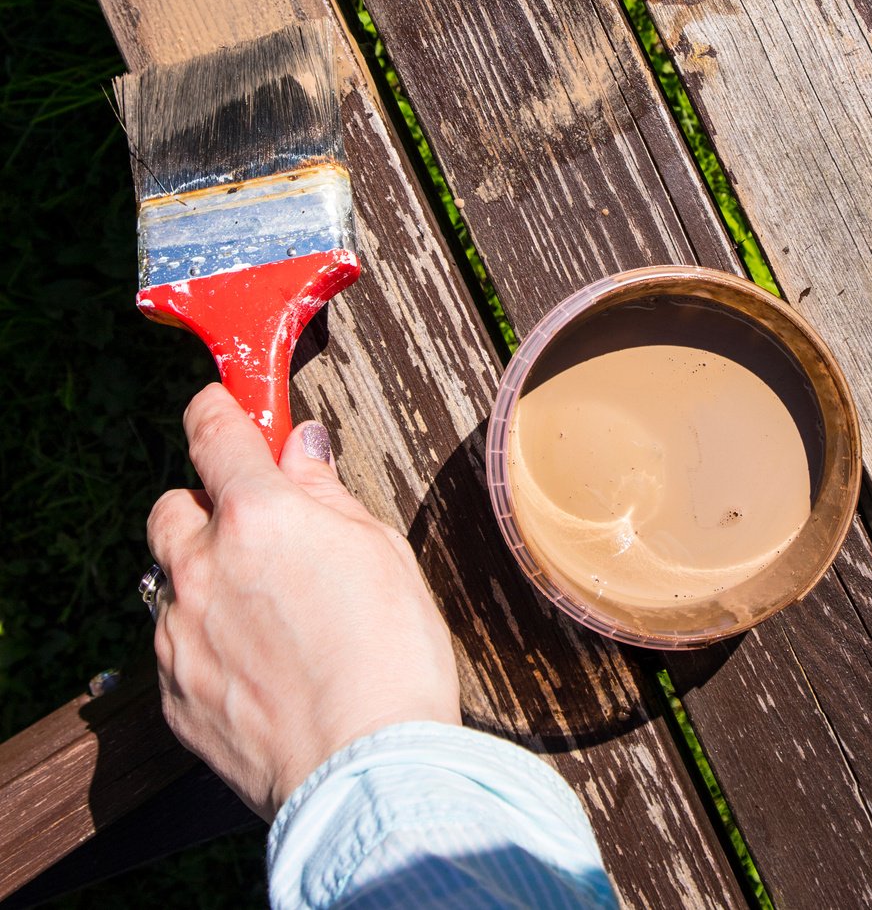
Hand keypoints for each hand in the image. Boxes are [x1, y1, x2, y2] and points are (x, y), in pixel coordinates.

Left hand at [147, 383, 461, 820]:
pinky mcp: (174, 695)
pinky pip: (175, 647)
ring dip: (205, 580)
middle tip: (258, 530)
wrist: (365, 772)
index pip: (212, 430)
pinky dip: (204, 643)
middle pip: (172, 506)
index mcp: (256, 515)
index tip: (229, 411)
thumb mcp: (379, 549)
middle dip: (206, 508)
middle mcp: (203, 567)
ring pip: (170, 581)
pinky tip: (258, 666)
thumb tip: (301, 451)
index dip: (220, 412)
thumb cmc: (389, 658)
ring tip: (265, 613)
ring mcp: (179, 635)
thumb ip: (325, 492)